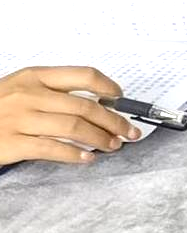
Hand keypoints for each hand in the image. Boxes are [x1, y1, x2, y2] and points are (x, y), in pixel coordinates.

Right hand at [0, 67, 140, 165]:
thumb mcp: (20, 88)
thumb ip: (52, 91)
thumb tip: (94, 103)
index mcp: (34, 75)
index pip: (83, 75)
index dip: (108, 87)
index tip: (121, 98)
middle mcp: (30, 94)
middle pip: (85, 106)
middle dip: (113, 120)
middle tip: (128, 130)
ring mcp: (20, 119)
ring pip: (74, 127)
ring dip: (100, 138)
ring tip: (112, 145)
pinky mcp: (12, 143)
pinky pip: (52, 149)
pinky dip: (75, 155)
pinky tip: (87, 158)